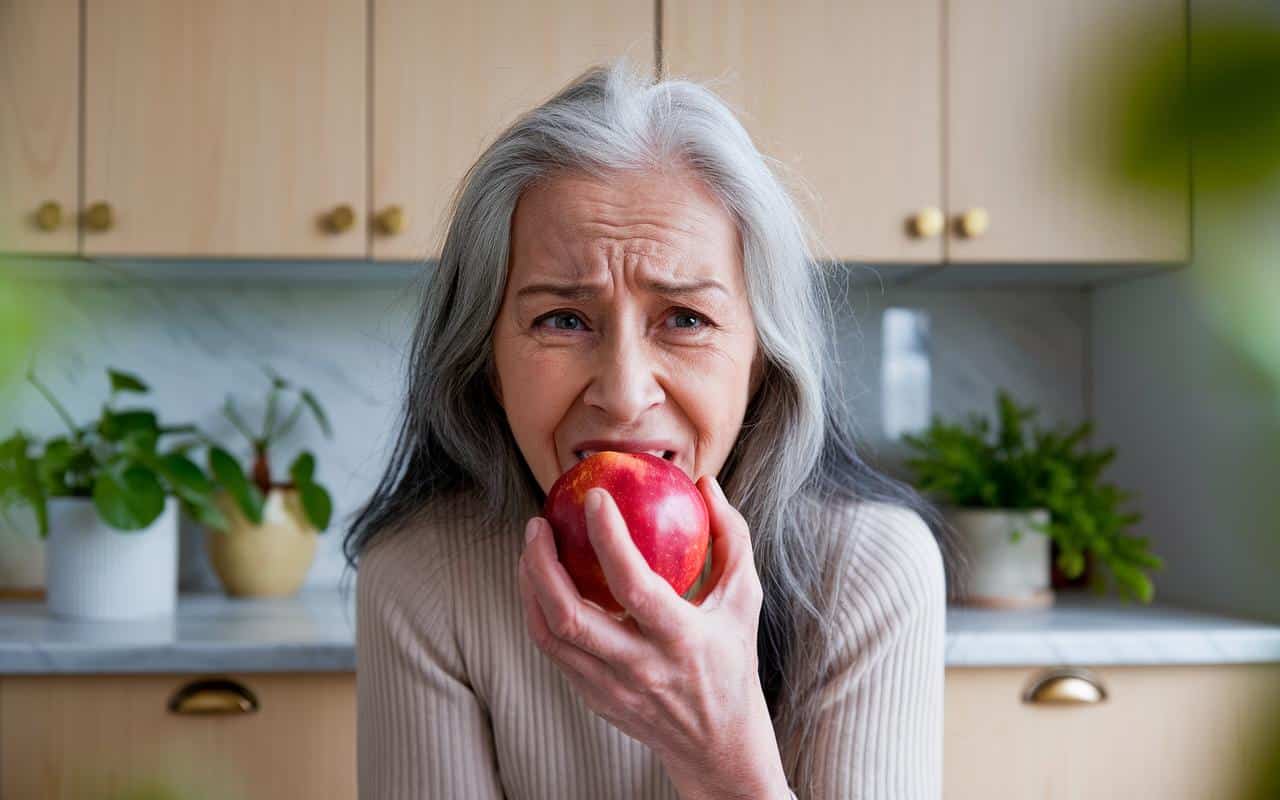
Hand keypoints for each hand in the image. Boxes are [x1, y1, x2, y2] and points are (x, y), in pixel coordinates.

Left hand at [517, 475, 785, 796]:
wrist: (717, 743)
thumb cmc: (732, 658)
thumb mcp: (744, 599)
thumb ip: (730, 538)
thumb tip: (705, 484)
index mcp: (681, 639)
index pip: (634, 584)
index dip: (609, 538)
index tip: (595, 497)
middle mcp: (640, 667)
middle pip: (571, 616)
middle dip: (542, 563)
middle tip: (538, 522)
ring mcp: (610, 687)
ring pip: (550, 634)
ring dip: (530, 584)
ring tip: (531, 545)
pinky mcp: (592, 697)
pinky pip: (553, 649)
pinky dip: (538, 610)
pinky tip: (539, 579)